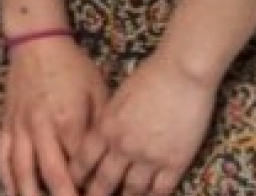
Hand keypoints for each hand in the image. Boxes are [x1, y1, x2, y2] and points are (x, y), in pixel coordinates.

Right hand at [0, 35, 107, 195]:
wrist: (36, 42)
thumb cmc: (73, 68)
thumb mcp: (98, 94)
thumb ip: (100, 130)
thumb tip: (108, 162)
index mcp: (68, 121)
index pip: (80, 166)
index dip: (89, 189)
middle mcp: (41, 129)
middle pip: (50, 176)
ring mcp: (19, 128)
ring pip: (21, 171)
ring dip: (30, 195)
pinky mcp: (6, 125)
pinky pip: (2, 157)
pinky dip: (6, 179)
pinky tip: (12, 193)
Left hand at [81, 53, 217, 195]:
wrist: (183, 72)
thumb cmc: (150, 77)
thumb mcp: (118, 98)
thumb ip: (108, 122)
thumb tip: (101, 138)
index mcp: (106, 128)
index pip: (83, 162)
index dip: (76, 178)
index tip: (73, 186)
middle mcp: (123, 147)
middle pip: (104, 182)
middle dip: (95, 195)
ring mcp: (150, 157)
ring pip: (132, 191)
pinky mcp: (175, 162)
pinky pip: (161, 190)